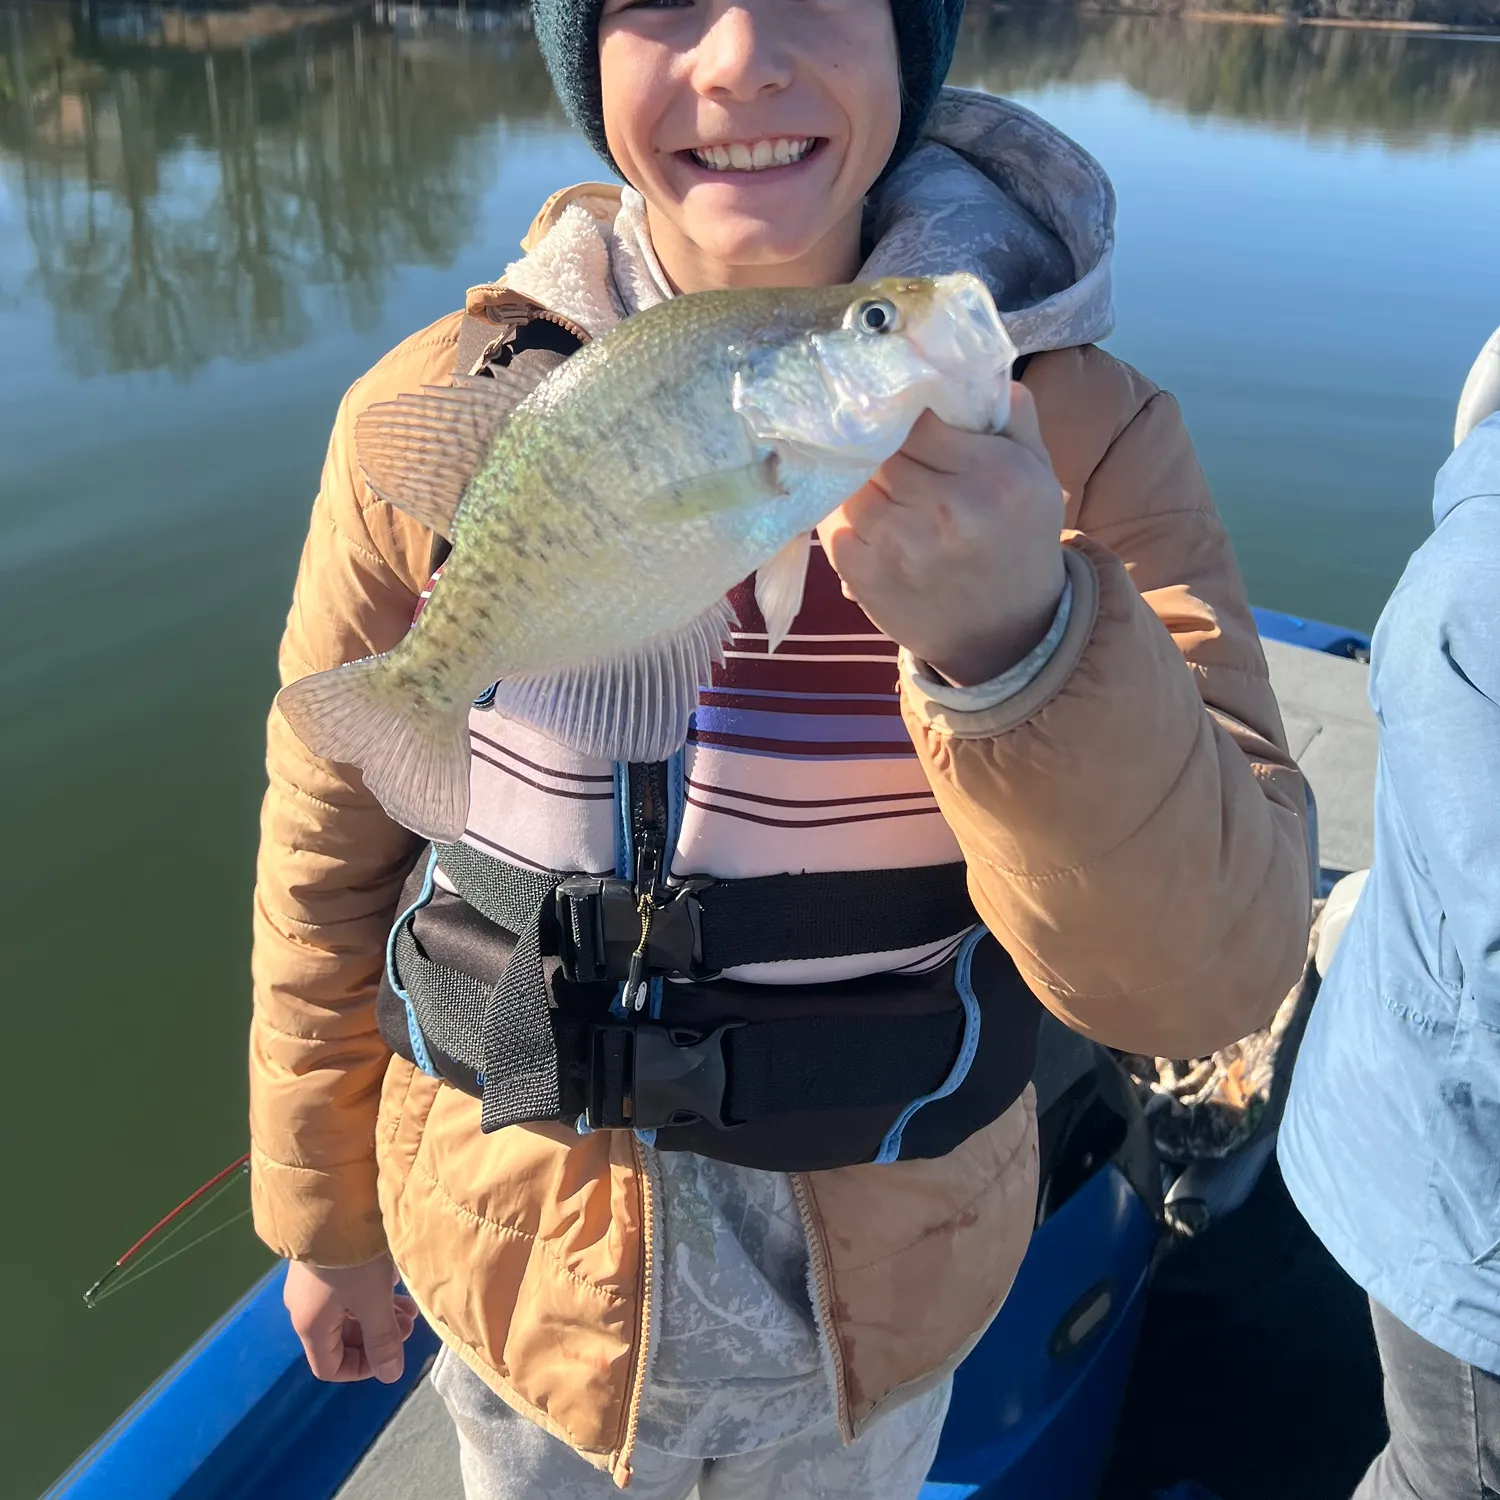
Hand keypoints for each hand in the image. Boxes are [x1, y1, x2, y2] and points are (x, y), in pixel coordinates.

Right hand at [283, 1254, 417, 1383]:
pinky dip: (369, 1292)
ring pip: (346, 1311)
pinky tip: (391, 1277)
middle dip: (376, 1336)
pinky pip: (344, 1289)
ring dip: (377, 1313)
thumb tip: (390, 1376)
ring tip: (408, 1304)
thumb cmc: (352, 1258)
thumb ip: (383, 1339)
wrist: (330, 1201)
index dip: (361, 1369)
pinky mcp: (320, 1260)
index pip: (329, 1367)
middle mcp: (303, 1307)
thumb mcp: (374, 1299)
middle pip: (340, 1338)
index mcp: (311, 1325)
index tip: (390, 1353)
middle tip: (408, 1322)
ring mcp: (310, 1282)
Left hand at [818, 384, 1066, 685]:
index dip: (903, 416)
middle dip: (878, 447)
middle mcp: (947, 509)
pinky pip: (833, 524)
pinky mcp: (865, 576)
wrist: (1006, 635)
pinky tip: (863, 518)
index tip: (900, 417)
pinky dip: (842, 517)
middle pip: (881, 449)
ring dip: (857, 481)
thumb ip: (1015, 417)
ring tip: (872, 484)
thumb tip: (977, 370)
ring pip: (852, 484)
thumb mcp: (1039, 475)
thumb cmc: (1020, 543)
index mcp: (994, 476)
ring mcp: (901, 546)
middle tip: (879, 447)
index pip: (920, 419)